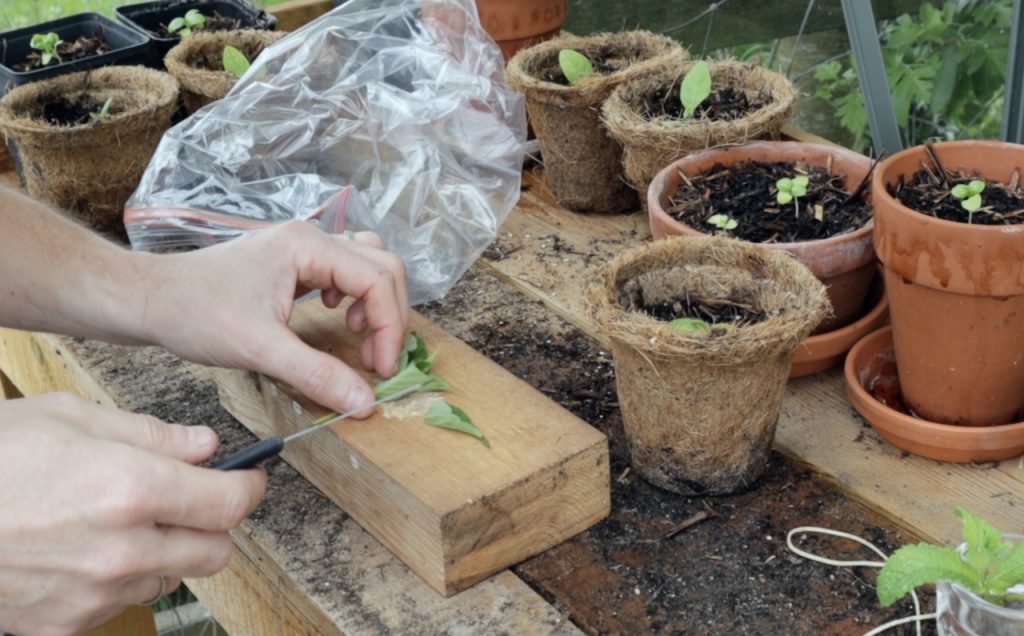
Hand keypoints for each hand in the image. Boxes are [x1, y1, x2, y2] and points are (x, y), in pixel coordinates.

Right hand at [0, 393, 264, 634]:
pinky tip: (82, 551)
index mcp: (132, 490)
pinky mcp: (62, 625)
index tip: (248, 478)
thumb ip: (151, 435)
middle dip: (213, 523)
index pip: (231, 503)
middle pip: (215, 552)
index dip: (248, 488)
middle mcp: (123, 550)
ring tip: (119, 521)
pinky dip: (118, 579)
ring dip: (164, 552)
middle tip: (189, 499)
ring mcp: (93, 595)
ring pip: (169, 579)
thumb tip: (204, 446)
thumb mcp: (71, 418)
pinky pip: (119, 604)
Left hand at [142, 221, 409, 415]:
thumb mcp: (259, 349)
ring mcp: (301, 246)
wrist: (148, 299)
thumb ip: (317, 374)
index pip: (378, 280)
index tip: (380, 369)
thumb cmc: (194, 313)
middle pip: (383, 266)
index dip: (389, 326)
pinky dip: (354, 293)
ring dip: (375, 299)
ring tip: (356, 333)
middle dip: (388, 315)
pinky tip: (335, 316)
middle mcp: (310, 237)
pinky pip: (345, 267)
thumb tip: (364, 403)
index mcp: (307, 247)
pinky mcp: (291, 260)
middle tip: (376, 359)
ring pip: (368, 262)